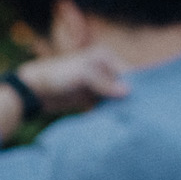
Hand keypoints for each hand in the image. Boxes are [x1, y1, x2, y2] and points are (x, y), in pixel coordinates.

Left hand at [14, 49, 129, 114]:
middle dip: (128, 98)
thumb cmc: (59, 75)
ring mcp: (96, 84)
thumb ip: (104, 83)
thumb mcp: (84, 75)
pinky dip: (106, 113)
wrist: (35, 89)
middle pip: (122, 85)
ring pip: (113, 97)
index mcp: (105, 57)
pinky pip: (102, 106)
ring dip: (117, 107)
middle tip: (139, 113)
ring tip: (129, 120)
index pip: (128, 71)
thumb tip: (128, 91)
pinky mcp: (88, 98)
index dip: (136, 85)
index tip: (145, 101)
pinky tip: (113, 122)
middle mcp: (103, 69)